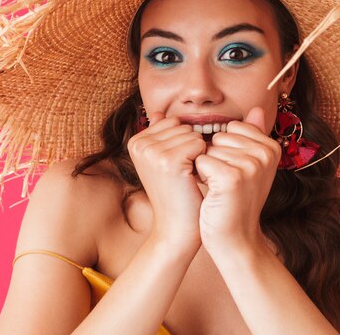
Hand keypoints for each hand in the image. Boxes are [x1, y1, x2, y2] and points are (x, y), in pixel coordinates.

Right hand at [128, 112, 204, 250]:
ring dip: (198, 156)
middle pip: (184, 126)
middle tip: (182, 175)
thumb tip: (157, 111)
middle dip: (191, 148)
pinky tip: (192, 179)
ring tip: (186, 177)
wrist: (177, 228)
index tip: (176, 167)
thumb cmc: (177, 193)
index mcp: (136, 141)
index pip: (174, 121)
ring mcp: (152, 152)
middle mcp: (140, 145)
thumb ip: (160, 135)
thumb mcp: (163, 160)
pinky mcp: (169, 161)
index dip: (184, 143)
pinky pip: (199, 144)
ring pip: (193, 134)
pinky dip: (203, 161)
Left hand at [195, 107, 280, 256]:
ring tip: (221, 189)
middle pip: (218, 138)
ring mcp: (251, 165)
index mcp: (271, 147)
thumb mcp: (250, 165)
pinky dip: (201, 178)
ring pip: (208, 150)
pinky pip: (201, 162)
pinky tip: (214, 194)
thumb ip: (253, 135)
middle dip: (214, 159)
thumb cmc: (236, 200)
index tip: (234, 171)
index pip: (231, 128)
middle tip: (226, 183)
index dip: (223, 150)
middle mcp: (265, 153)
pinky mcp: (232, 178)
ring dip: (207, 170)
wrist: (236, 238)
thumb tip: (256, 108)